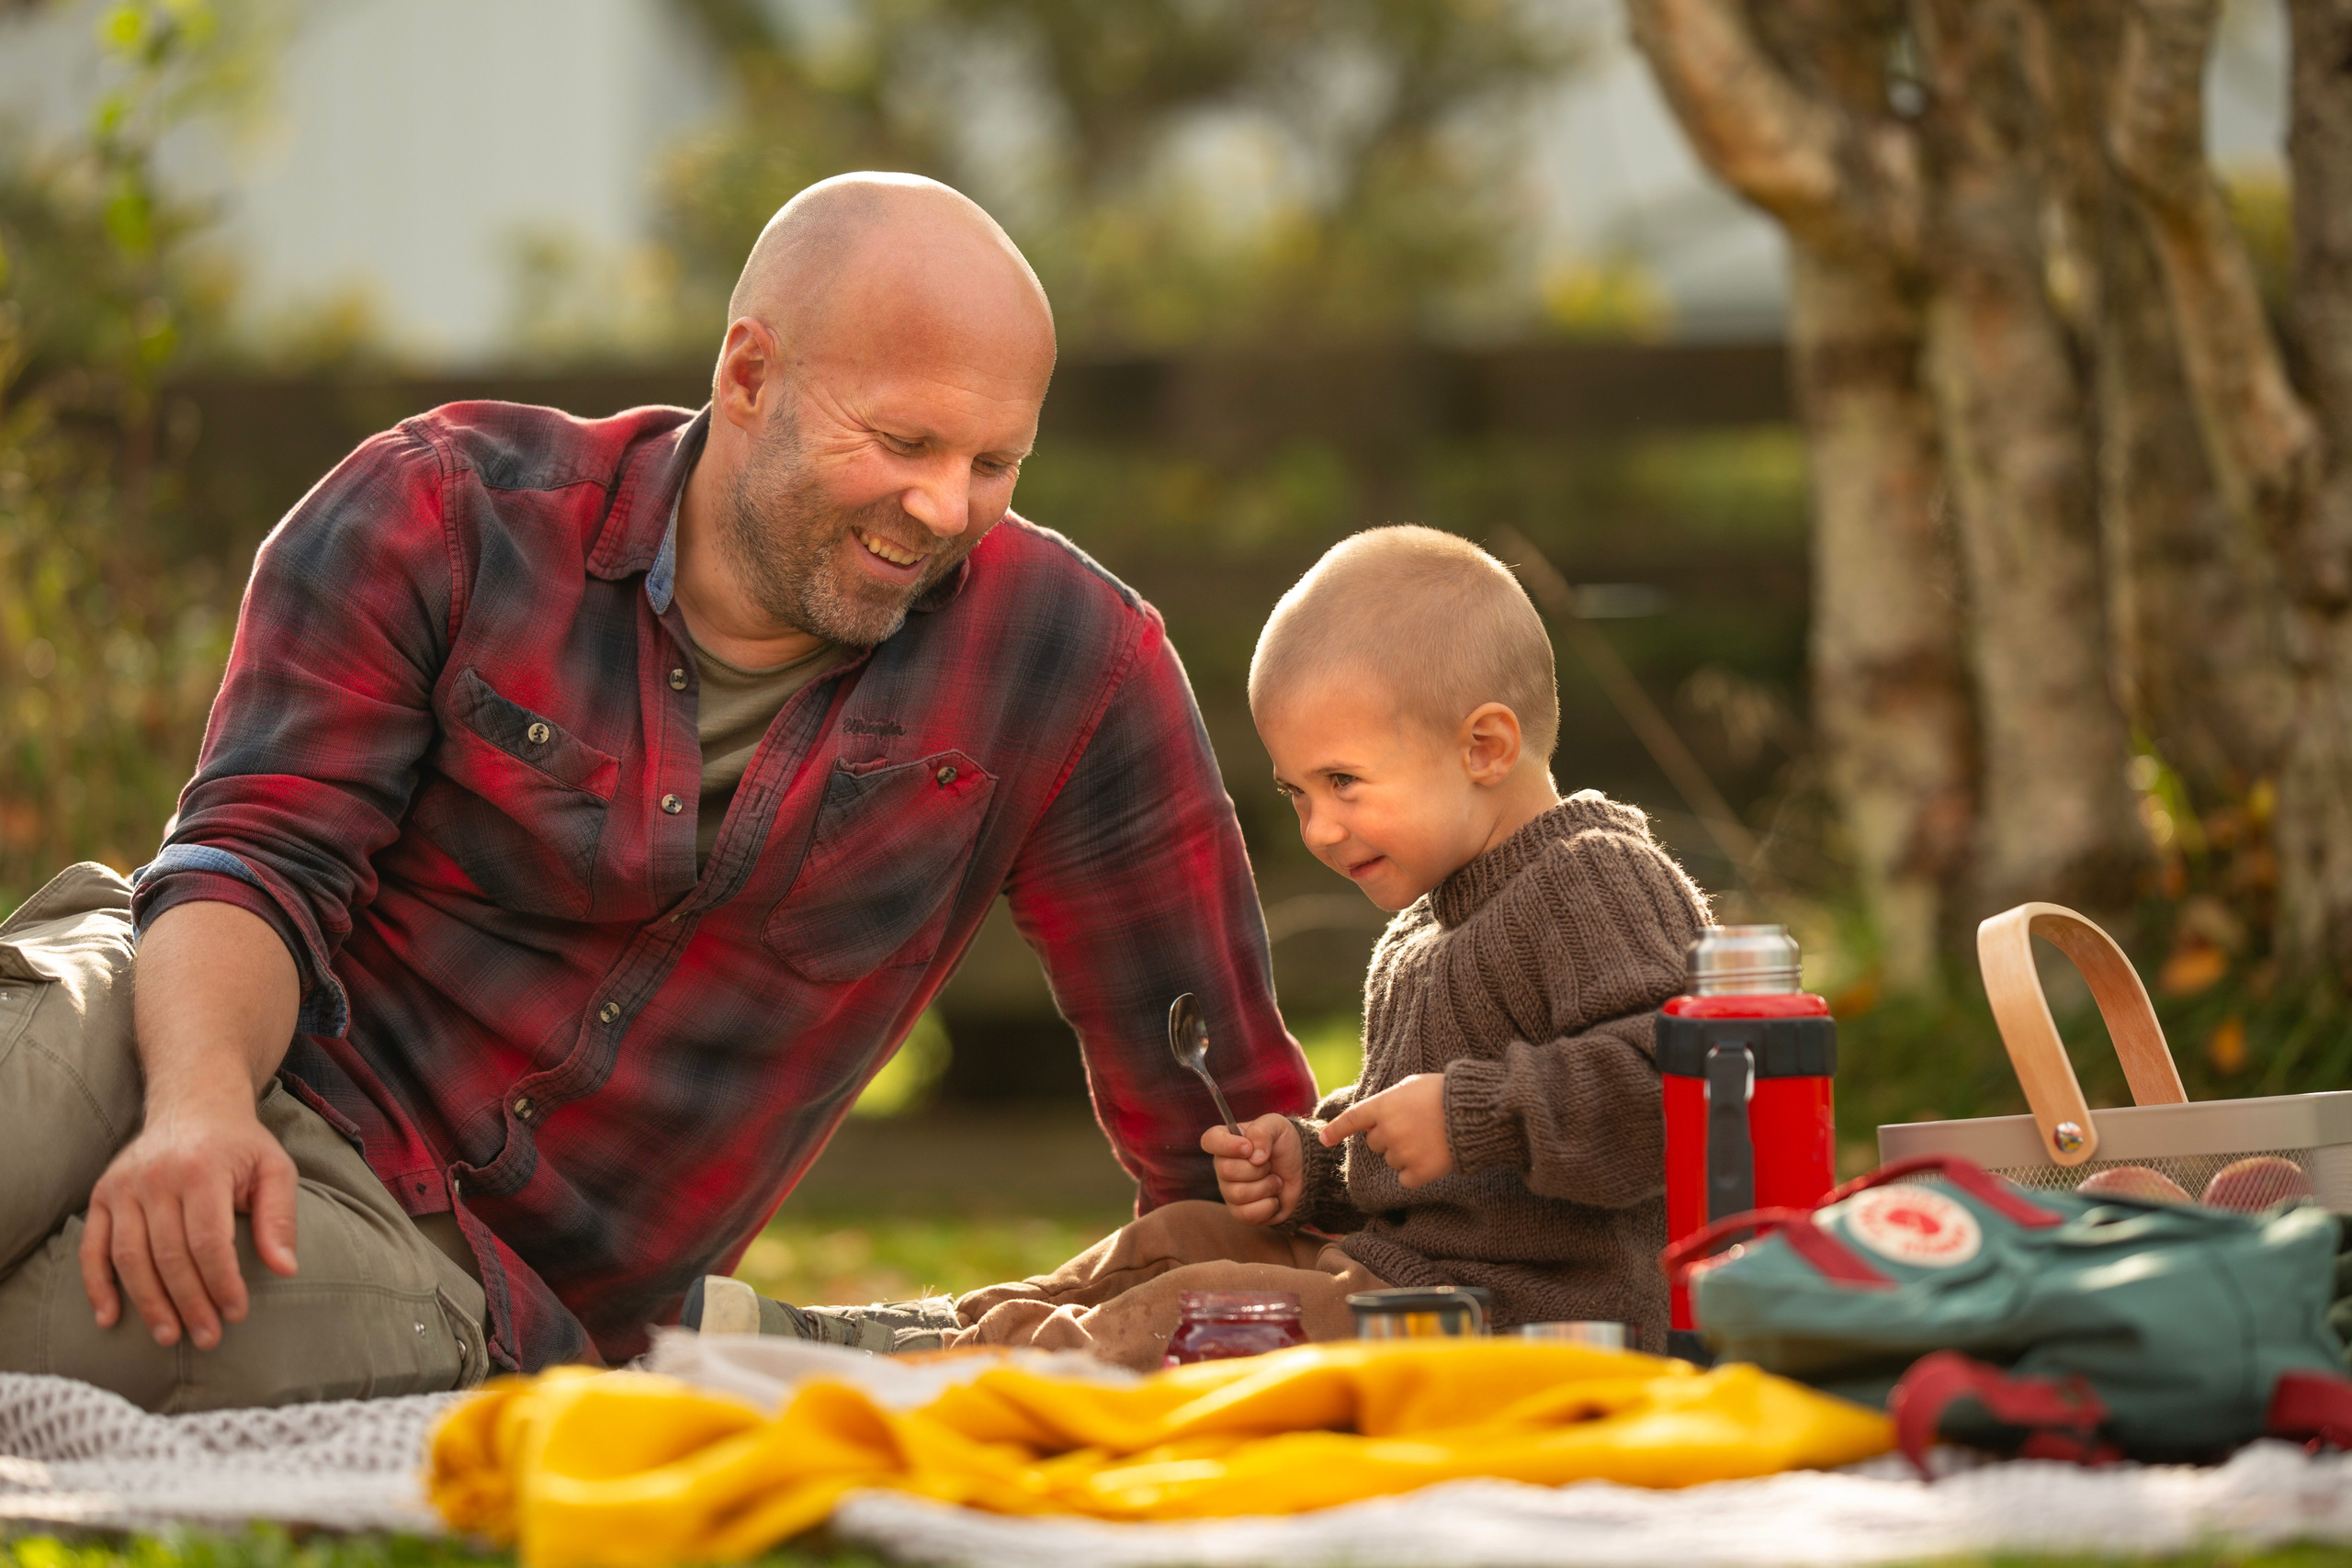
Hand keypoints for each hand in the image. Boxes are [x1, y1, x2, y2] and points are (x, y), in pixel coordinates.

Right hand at [80, 1097, 298, 1349]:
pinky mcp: (100, 1195)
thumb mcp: (274, 1169)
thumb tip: (285, 1268)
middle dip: (189, 1303)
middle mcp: (156, 1177)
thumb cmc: (240, 1145)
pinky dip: (96, 1286)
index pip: (208, 1241)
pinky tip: (109, 1318)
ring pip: (129, 1258)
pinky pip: (91, 1248)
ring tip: (170, 1336)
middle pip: (168, 1255)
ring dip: (148, 1303)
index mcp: (202, 1169)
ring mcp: (122, 1187)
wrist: (193, 1104)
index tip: (236, 1313)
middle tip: (207, 1338)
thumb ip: (280, 1217)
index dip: (221, 1282)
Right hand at [1201, 1113, 1301, 1225]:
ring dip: (1266, 1186)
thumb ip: (1262, 1131)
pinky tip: (1274, 1197)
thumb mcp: (1277, 1126)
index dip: (1226, 1145)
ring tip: (1275, 1180)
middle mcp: (1223, 1166)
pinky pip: (1247, 1214)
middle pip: (1226, 1170)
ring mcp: (1230, 1191)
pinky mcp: (1241, 1212)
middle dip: (1258, 1168)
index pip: (1209, 1140)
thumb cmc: (1284, 1145)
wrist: (1302, 1170)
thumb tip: (1254, 1156)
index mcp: (1227, 1141)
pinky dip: (1268, 1205)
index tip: (1248, 1148)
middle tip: (1270, 1164)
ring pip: (1238, 1194)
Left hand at [1322, 1073, 1453, 1188]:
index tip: (1323, 1140)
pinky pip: (1405, 1179)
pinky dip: (1416, 1173)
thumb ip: (1389, 1102)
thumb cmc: (1444, 1093)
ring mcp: (1403, 1153)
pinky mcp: (1419, 1172)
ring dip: (1404, 1154)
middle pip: (1374, 1144)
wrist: (1473, 1112)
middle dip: (1388, 1137)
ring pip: (1391, 1161)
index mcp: (1383, 1106)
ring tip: (1428, 1138)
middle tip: (1414, 1126)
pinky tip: (1431, 1157)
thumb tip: (1377, 1117)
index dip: (1336, 1130)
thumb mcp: (1411, 1086)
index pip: (1352, 1120)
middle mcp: (1388, 1131)